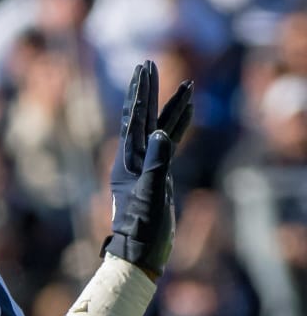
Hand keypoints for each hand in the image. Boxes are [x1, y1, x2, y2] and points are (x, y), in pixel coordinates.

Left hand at [102, 60, 192, 275]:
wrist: (139, 252)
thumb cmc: (141, 228)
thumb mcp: (150, 196)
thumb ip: (156, 164)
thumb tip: (160, 134)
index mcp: (128, 160)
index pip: (135, 118)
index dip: (141, 93)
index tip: (144, 69)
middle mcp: (133, 159)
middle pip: (142, 116)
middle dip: (148, 90)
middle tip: (149, 63)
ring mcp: (145, 165)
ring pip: (159, 128)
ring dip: (169, 106)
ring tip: (184, 84)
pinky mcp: (158, 175)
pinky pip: (169, 144)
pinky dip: (178, 127)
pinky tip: (187, 115)